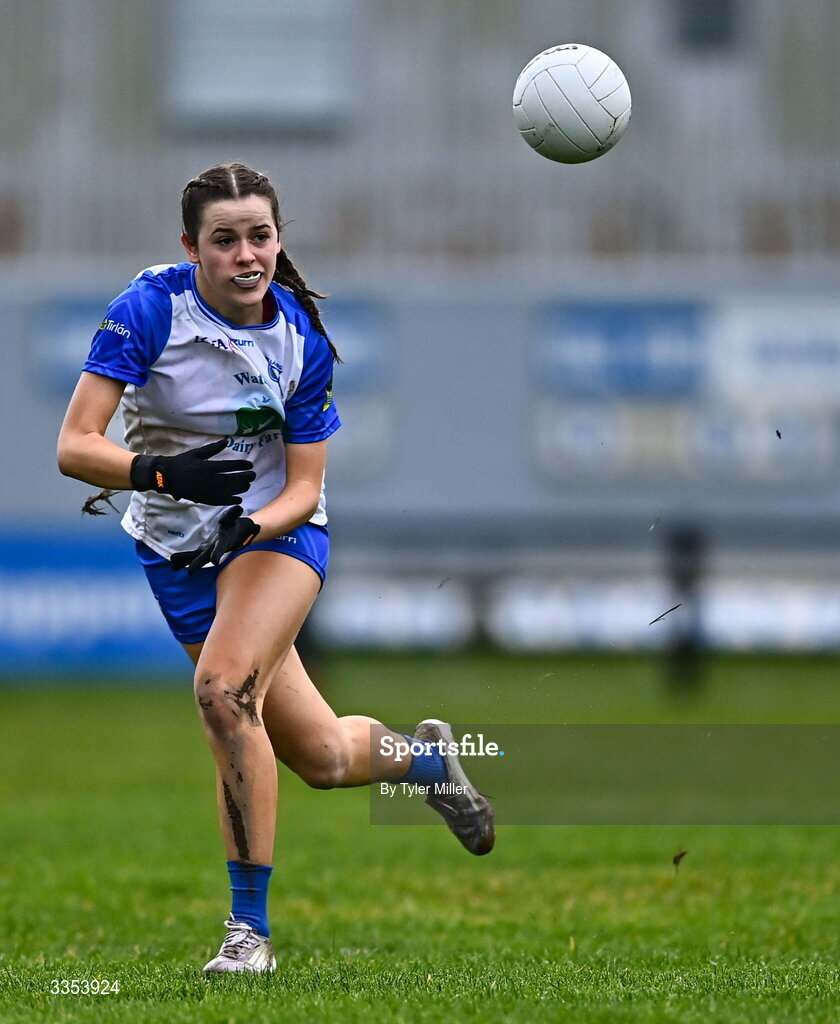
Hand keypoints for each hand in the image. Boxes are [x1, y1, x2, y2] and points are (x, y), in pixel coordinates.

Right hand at [130, 438, 254, 505]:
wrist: (166, 477)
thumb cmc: (182, 463)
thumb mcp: (196, 453)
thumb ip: (212, 449)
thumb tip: (226, 441)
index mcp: (206, 467)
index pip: (229, 466)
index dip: (241, 466)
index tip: (250, 465)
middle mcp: (208, 480)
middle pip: (232, 480)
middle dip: (245, 477)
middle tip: (253, 475)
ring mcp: (206, 491)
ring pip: (228, 491)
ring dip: (240, 489)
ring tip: (247, 485)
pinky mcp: (203, 499)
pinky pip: (220, 501)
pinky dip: (230, 500)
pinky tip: (239, 499)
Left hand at [170, 506, 260, 573]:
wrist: (234, 534)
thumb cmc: (232, 524)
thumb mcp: (232, 518)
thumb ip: (233, 514)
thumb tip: (238, 508)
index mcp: (223, 541)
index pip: (220, 548)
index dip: (217, 553)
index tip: (214, 561)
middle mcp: (215, 549)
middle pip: (206, 557)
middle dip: (198, 563)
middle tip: (191, 571)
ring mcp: (208, 551)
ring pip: (196, 558)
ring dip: (186, 562)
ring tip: (174, 567)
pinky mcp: (202, 551)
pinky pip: (192, 556)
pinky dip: (183, 560)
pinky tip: (173, 564)